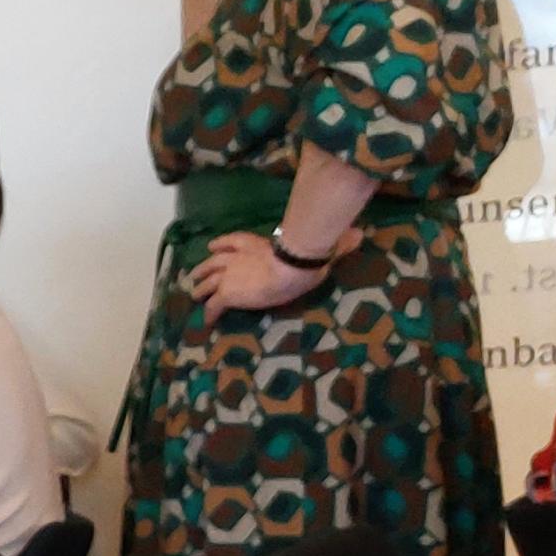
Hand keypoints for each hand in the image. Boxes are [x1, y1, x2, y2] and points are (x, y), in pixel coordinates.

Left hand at [183, 232, 327, 314]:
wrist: (290, 267)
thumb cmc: (304, 256)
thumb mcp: (317, 247)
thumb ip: (334, 243)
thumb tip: (360, 234)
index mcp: (254, 244)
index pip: (232, 240)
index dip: (220, 245)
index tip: (212, 247)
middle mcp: (236, 257)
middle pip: (212, 261)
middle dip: (204, 268)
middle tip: (196, 276)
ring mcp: (228, 276)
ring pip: (206, 282)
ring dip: (200, 288)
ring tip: (195, 296)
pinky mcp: (226, 294)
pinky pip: (213, 306)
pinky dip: (209, 314)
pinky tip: (207, 321)